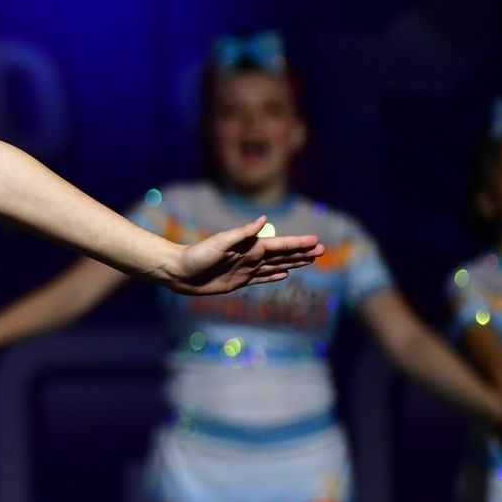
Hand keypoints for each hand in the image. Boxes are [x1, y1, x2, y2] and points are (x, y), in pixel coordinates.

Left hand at [163, 217, 323, 296]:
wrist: (178, 272)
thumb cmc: (196, 255)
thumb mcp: (219, 242)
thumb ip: (242, 232)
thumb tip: (263, 219)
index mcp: (248, 246)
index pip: (279, 245)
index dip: (298, 243)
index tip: (316, 241)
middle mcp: (250, 257)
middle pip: (282, 255)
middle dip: (302, 253)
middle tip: (323, 250)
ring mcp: (245, 270)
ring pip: (276, 266)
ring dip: (294, 263)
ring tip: (310, 260)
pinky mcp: (238, 282)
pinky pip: (261, 279)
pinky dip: (274, 276)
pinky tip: (285, 274)